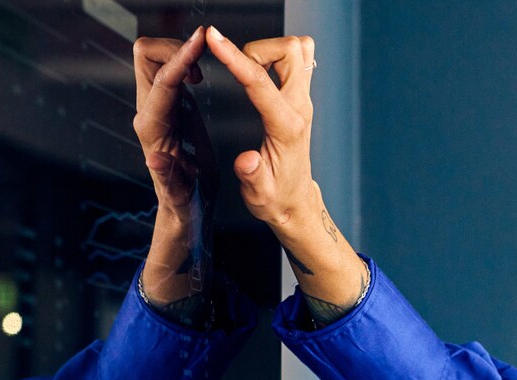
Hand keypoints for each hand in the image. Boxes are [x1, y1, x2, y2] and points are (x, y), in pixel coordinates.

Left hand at [132, 28, 212, 302]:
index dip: (182, 56)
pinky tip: (199, 76)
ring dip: (178, 52)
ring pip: (154, 58)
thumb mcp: (182, 197)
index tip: (202, 39)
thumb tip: (152, 157)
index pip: (164, 81)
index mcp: (153, 131)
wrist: (184, 209)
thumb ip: (168, 177)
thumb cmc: (186, 206)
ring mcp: (155, 107)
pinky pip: (168, 69)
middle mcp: (148, 113)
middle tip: (203, 56)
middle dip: (174, 46)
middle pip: (146, 56)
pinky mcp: (166, 105)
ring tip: (202, 69)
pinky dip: (183, 61)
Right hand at [202, 27, 366, 307]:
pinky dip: (276, 55)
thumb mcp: (258, 196)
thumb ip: (252, 176)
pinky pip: (297, 59)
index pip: (260, 83)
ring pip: (299, 50)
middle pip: (291, 52)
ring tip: (247, 68)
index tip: (213, 39)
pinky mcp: (300, 97)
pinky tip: (258, 71)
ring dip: (269, 49)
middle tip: (235, 66)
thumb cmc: (274, 198)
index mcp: (286, 127)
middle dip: (258, 48)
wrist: (295, 202)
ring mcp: (302, 100)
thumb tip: (246, 161)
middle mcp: (299, 108)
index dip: (234, 58)